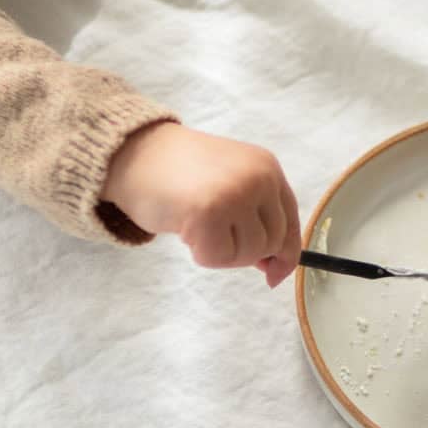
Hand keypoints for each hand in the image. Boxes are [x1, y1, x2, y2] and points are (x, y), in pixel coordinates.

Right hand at [101, 122, 301, 287]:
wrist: (136, 153)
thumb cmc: (181, 174)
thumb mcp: (230, 185)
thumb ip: (256, 218)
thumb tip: (276, 267)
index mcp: (267, 168)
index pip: (290, 221)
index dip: (286, 253)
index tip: (274, 273)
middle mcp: (258, 178)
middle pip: (272, 243)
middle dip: (244, 252)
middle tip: (214, 236)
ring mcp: (236, 194)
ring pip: (248, 254)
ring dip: (221, 252)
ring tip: (197, 225)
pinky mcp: (209, 213)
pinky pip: (218, 258)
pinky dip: (201, 254)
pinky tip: (186, 229)